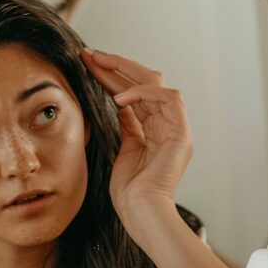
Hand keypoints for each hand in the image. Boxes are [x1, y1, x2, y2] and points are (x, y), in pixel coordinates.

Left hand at [80, 48, 192, 214]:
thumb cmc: (129, 192)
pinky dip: (143, 93)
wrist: (141, 213)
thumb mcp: (123, 149)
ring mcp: (177, 129)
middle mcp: (168, 125)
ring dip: (126, 70)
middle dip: (117, 65)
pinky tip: (119, 98)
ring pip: (157, 83)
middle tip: (90, 55)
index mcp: (155, 130)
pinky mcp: (181, 133)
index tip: (87, 64)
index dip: (111, 76)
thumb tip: (118, 102)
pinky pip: (168, 98)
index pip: (134, 93)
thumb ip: (126, 124)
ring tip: (99, 65)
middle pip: (146, 82)